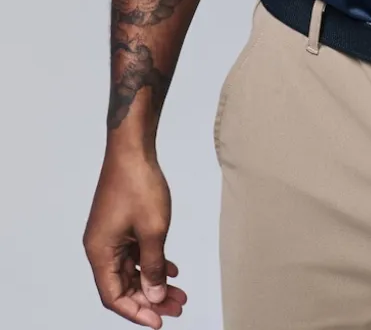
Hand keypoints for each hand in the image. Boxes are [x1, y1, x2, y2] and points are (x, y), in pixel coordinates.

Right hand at [83, 149, 186, 325]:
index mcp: (100, 253)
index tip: (160, 321)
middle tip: (178, 308)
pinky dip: (153, 262)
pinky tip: (173, 270)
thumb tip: (154, 296)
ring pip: (133, 270)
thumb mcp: (153, 230)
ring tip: (181, 294)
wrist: (133, 148)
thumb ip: (153, 267)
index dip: (137, 312)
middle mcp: (101, 247)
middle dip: (151, 300)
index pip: (114, 296)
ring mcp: (111, 235)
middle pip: (124, 286)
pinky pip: (135, 253)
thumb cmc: (139, 184)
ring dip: (155, 282)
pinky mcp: (121, 225)